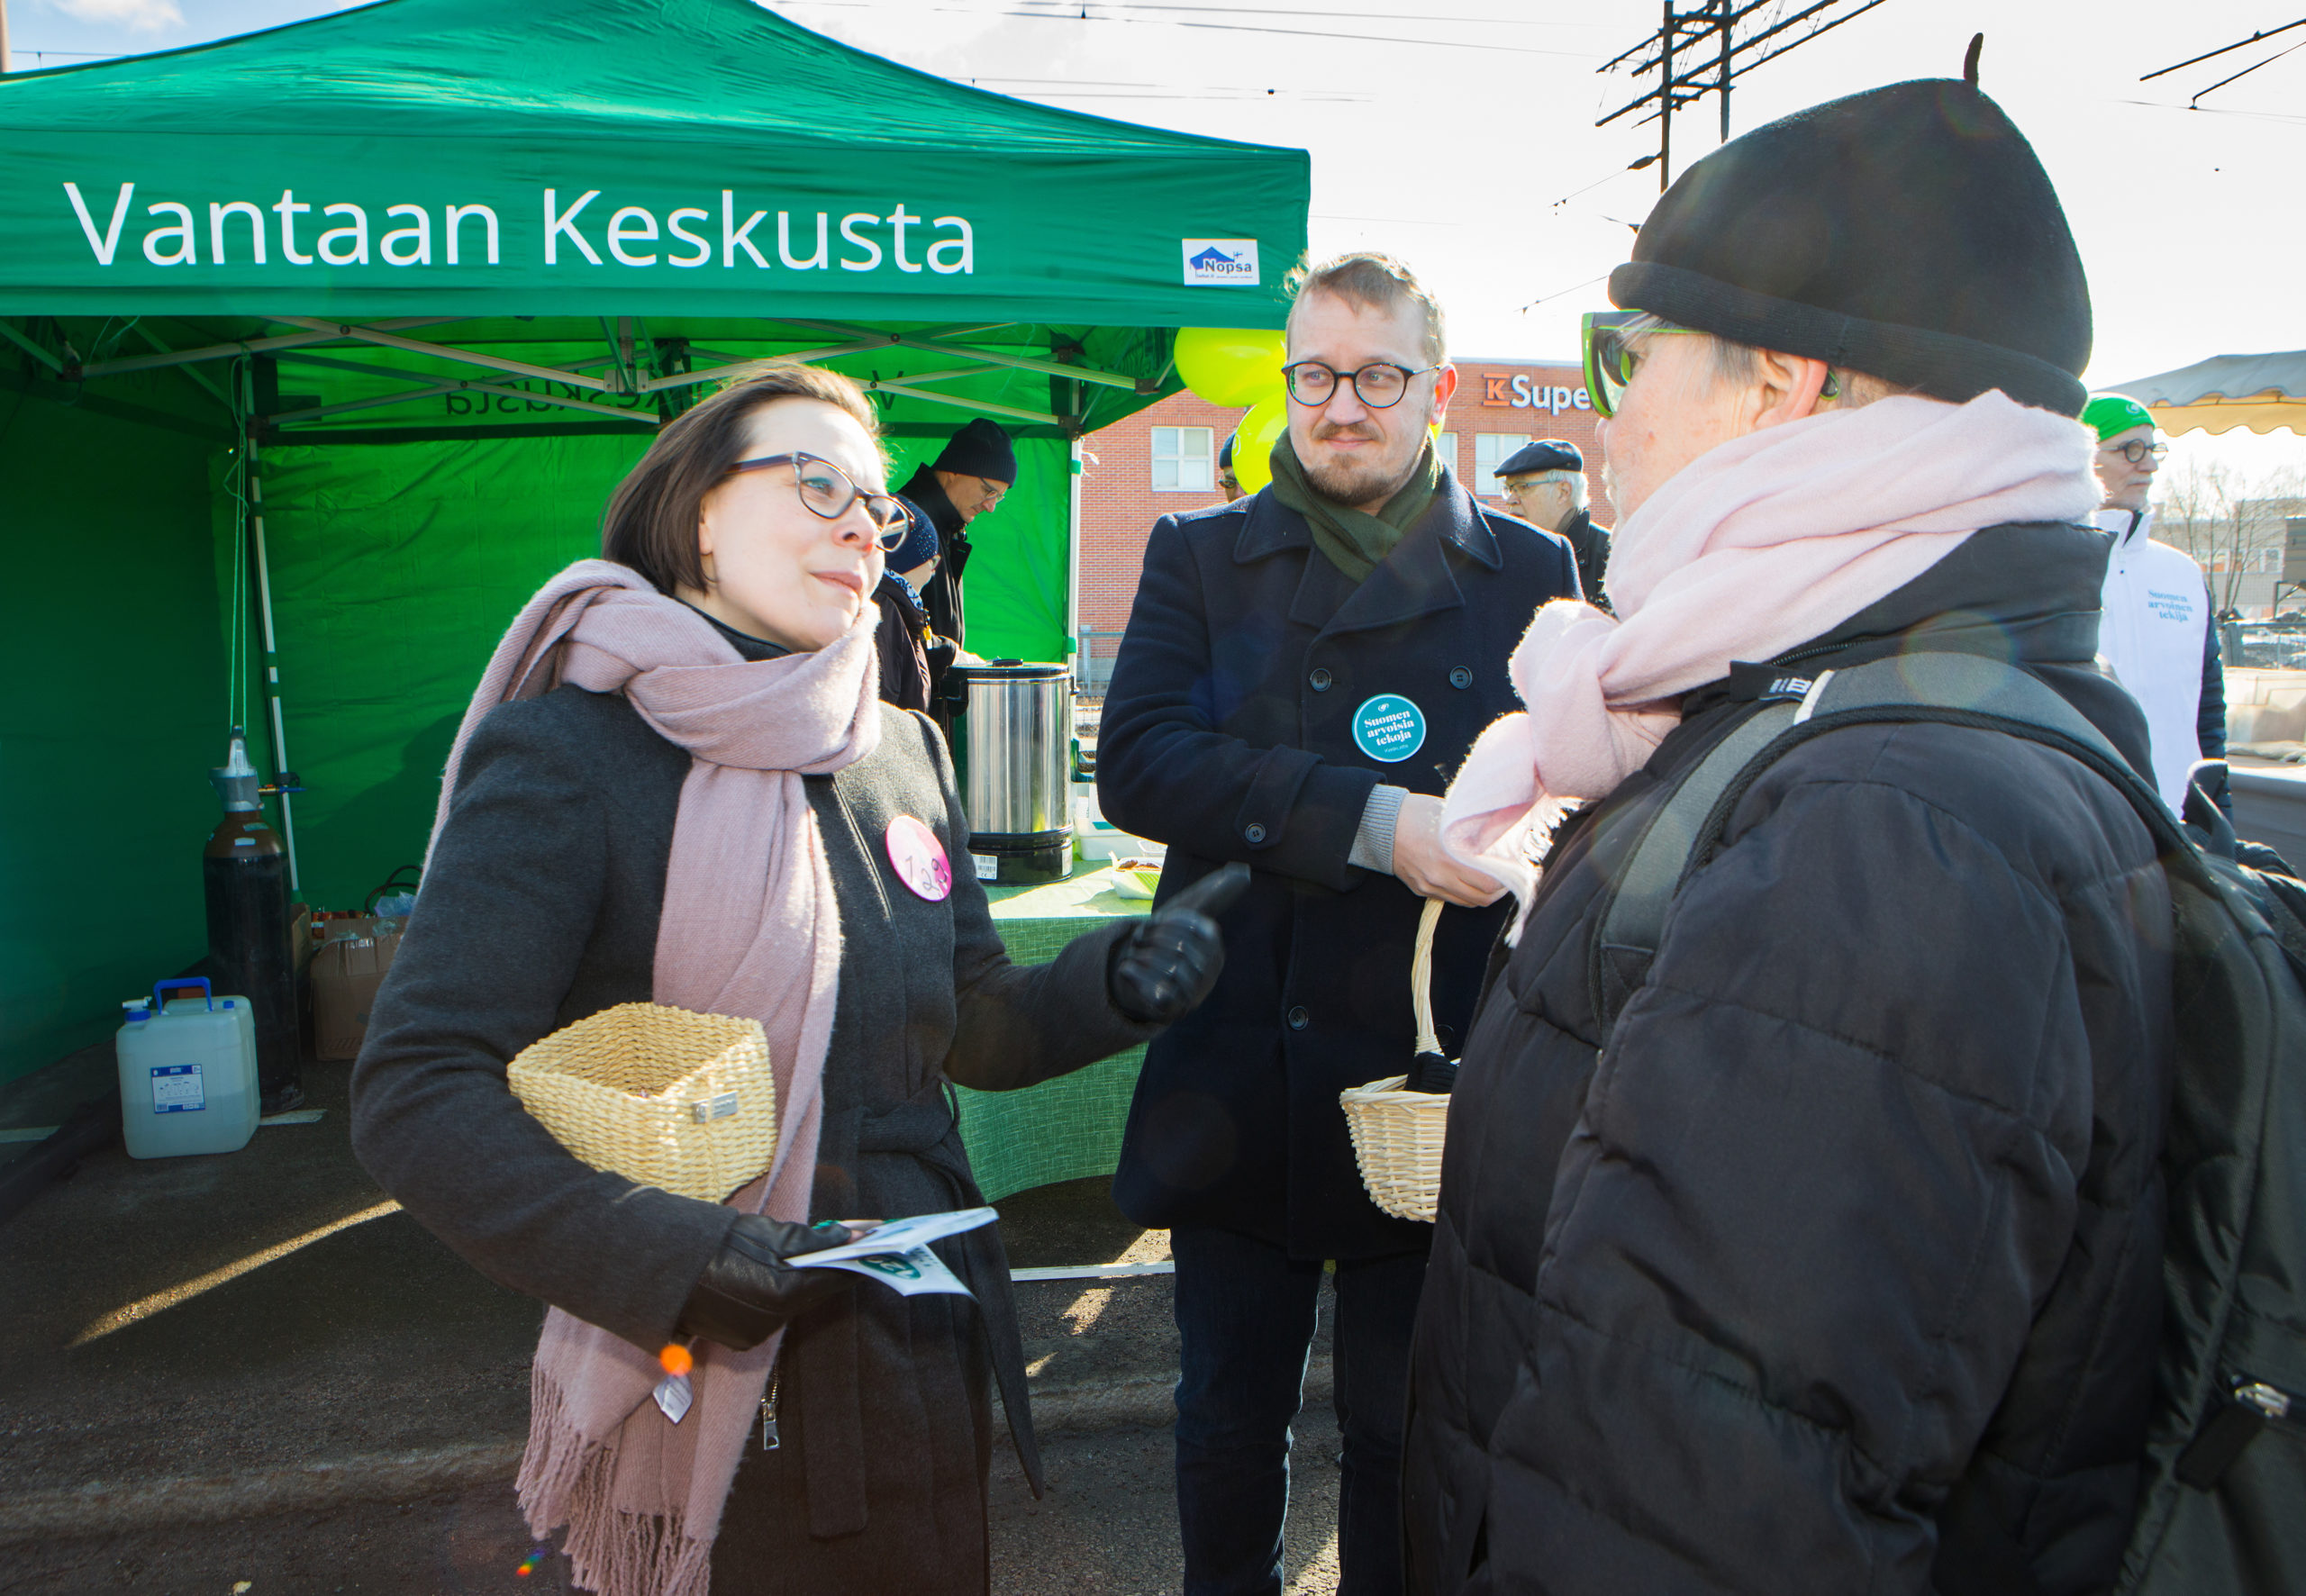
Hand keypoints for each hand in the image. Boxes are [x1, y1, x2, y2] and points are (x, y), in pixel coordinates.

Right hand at [677, 1214, 856, 1350]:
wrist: (666, 1269)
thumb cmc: (717, 1243)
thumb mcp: (769, 1232)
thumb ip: (813, 1239)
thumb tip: (848, 1237)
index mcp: (782, 1290)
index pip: (831, 1278)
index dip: (850, 1263)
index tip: (869, 1250)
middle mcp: (772, 1320)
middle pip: (812, 1295)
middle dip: (824, 1273)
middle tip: (838, 1251)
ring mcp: (756, 1334)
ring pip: (792, 1308)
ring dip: (799, 1287)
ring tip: (802, 1263)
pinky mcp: (742, 1341)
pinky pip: (770, 1318)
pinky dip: (775, 1300)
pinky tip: (770, 1281)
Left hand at [1108, 862, 1250, 1023]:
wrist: (1145, 984)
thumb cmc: (1166, 946)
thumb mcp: (1185, 918)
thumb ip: (1211, 895)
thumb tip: (1241, 872)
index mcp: (1214, 949)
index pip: (1199, 928)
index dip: (1170, 922)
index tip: (1153, 922)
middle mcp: (1209, 973)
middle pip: (1182, 948)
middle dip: (1154, 939)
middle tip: (1138, 939)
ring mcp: (1194, 994)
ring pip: (1169, 969)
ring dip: (1143, 957)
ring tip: (1133, 954)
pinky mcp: (1174, 1010)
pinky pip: (1156, 990)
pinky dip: (1136, 975)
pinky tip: (1126, 968)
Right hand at [1391, 793, 1503, 907]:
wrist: (1380, 824)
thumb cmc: (1416, 813)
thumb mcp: (1450, 817)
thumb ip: (1473, 830)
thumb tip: (1501, 836)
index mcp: (1449, 857)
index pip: (1489, 884)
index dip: (1505, 880)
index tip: (1512, 869)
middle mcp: (1440, 877)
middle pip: (1481, 899)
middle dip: (1498, 891)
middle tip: (1505, 878)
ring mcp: (1429, 886)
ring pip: (1467, 902)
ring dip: (1482, 894)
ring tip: (1489, 880)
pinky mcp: (1421, 889)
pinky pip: (1450, 898)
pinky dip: (1464, 893)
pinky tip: (1467, 879)